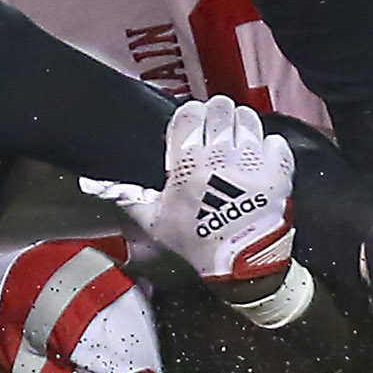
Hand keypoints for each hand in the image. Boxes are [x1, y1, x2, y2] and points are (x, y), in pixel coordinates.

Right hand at [82, 96, 296, 286]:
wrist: (241, 264)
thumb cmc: (197, 242)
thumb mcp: (155, 222)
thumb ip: (127, 196)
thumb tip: (94, 183)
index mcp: (187, 163)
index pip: (189, 113)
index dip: (192, 114)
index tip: (195, 124)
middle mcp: (219, 154)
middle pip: (220, 108)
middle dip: (218, 116)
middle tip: (217, 132)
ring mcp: (251, 159)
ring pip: (248, 118)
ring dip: (242, 127)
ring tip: (239, 144)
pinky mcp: (277, 168)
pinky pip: (275, 139)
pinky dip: (269, 147)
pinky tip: (260, 161)